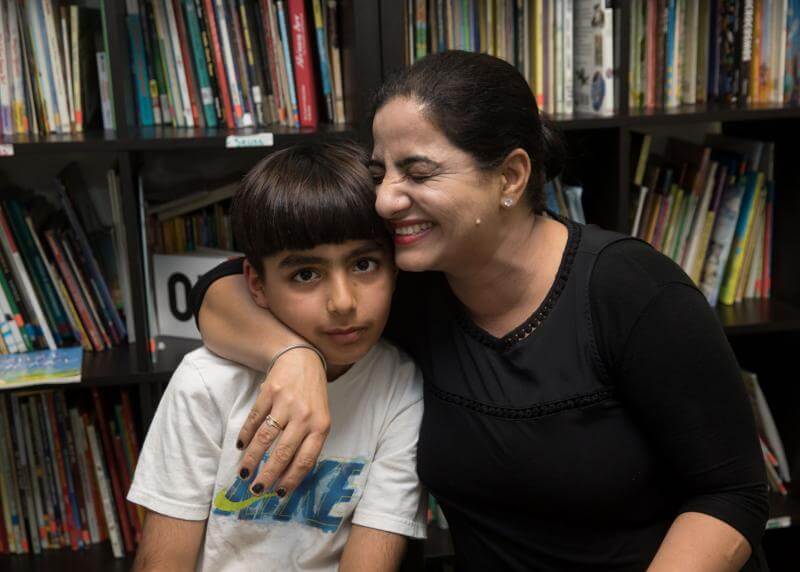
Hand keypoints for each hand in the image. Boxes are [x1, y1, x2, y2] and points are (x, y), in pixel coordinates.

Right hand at [236, 347, 329, 496]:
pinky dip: (245, 435)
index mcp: (321, 426)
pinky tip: (241, 447)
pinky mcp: (270, 392)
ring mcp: (286, 403)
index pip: (306, 460)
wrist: (302, 359)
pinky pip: (254, 419)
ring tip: (244, 473)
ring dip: (252, 459)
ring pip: (265, 438)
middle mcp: (305, 416)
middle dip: (267, 474)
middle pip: (283, 452)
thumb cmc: (312, 395)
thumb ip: (309, 443)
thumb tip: (290, 476)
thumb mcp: (320, 418)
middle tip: (256, 490)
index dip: (291, 479)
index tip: (279, 493)